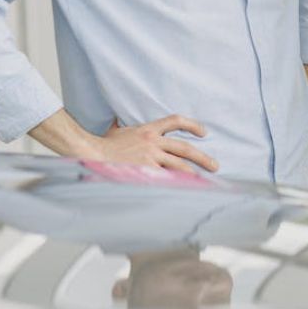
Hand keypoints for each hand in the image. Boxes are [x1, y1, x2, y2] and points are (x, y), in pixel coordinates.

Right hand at [92, 114, 218, 173]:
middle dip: (202, 157)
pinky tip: (185, 190)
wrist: (92, 154)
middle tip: (215, 165)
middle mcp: (153, 142)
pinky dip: (176, 185)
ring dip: (193, 174)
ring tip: (204, 180)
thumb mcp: (116, 130)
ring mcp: (150, 158)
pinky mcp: (146, 172)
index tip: (203, 132)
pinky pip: (166, 179)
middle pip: (184, 148)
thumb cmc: (103, 144)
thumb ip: (122, 125)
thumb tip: (118, 118)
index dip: (192, 124)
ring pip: (179, 166)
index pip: (175, 120)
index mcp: (148, 129)